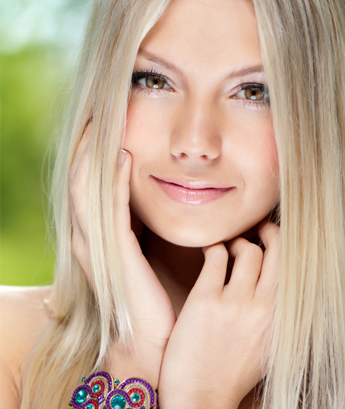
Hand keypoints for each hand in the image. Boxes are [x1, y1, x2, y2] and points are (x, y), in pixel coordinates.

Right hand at [69, 123, 175, 387]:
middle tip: (100, 119)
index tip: (107, 128)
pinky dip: (115, 182)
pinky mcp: (115, 253)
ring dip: (96, 158)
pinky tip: (124, 159)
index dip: (91, 156)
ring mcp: (98, 246)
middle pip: (79, 181)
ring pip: (86, 190)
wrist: (150, 339)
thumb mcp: (142, 254)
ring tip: (108, 128)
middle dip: (87, 149)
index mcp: (95, 238)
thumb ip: (140, 228)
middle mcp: (88, 238)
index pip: (86, 187)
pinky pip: (110, 209)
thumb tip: (150, 201)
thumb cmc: (151, 298)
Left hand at [158, 222, 279, 408]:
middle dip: (267, 231)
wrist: (201, 396)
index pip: (291, 267)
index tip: (272, 239)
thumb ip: (272, 315)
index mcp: (279, 317)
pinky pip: (216, 256)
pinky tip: (208, 251)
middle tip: (256, 228)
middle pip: (276, 250)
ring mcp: (234, 302)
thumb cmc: (232, 372)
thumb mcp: (266, 345)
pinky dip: (213, 247)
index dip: (282, 247)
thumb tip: (272, 286)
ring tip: (227, 247)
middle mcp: (263, 306)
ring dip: (237, 242)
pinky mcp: (205, 300)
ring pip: (246, 249)